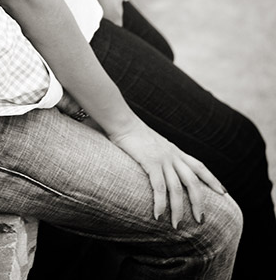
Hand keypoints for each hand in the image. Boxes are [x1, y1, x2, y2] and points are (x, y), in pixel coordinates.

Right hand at [109, 117, 226, 227]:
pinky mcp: (150, 162)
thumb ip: (163, 155)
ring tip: (177, 225)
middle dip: (199, 202)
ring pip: (177, 188)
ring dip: (178, 209)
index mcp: (176, 151)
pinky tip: (158, 215)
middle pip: (193, 181)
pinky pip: (158, 187)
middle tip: (201, 221)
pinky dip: (160, 203)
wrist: (122, 121)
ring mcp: (162, 159)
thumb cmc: (134, 133)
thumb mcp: (156, 144)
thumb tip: (165, 169)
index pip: (200, 167)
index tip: (224, 193)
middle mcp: (173, 155)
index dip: (213, 180)